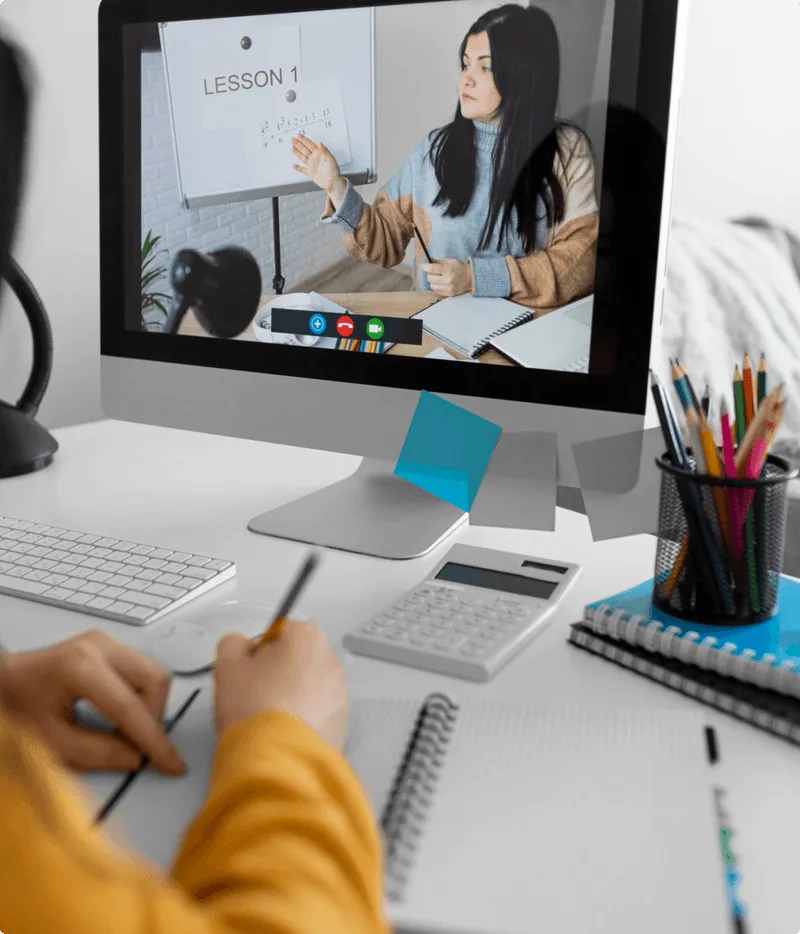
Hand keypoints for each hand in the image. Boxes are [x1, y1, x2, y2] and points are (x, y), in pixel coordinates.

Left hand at [0, 631, 184, 774]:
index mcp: (79, 667)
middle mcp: (99, 646)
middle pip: (154, 680)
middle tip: (140, 746)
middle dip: (154, 718)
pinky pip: (143, 671)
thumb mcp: (50, 741)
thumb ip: (96, 753)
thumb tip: (136, 757)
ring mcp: (107, 641)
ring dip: (150, 708)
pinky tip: (122, 715)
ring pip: (154, 674)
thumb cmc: (18, 706)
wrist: (4, 681)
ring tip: (127, 731)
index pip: (129, 706)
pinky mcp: (111, 645)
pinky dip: (142, 698)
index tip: (170, 762)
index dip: (153, 739)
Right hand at [214, 620, 347, 749]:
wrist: (276, 757)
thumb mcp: (227, 663)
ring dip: (291, 696)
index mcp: (306, 637)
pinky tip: (282, 731)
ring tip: (267, 716)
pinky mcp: (341, 721)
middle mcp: (329, 660)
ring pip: (308, 686)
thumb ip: (233, 644)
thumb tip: (239, 646)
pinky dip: (302, 718)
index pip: (280, 632)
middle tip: (255, 693)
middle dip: (278, 672)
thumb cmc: (254, 707)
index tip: (248, 668)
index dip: (259, 651)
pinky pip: (317, 712)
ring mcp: (339, 692)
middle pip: (297, 658)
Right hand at [291, 134, 345, 201]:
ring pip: (302, 158)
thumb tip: (319, 142)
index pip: (310, 145)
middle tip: (291, 139)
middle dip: (298, 144)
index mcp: (319, 154)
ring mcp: (312, 166)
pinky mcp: (311, 173)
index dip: (304, 140)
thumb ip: (325, 151)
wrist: (334, 183)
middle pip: (304, 149)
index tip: (298, 135)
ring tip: (292, 147)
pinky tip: (293, 165)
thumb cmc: (334, 171)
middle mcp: (315, 158)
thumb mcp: (331, 160)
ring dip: (297, 153)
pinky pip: (303, 170)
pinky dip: (298, 168)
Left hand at [421, 259, 473, 297]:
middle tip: (433, 272)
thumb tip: (428, 259)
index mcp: (448, 270)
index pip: (432, 269)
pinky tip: (441, 283)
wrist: (471, 277)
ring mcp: (448, 288)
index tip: (423, 266)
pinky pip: (437, 291)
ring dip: (433, 281)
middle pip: (430, 278)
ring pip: (432, 286)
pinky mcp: (449, 294)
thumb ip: (439, 261)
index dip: (425, 267)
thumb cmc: (460, 267)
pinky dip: (437, 287)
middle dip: (430, 274)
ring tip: (438, 278)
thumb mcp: (450, 261)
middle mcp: (448, 280)